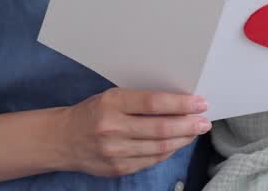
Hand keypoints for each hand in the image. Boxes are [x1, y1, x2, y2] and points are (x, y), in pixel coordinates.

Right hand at [59, 88, 210, 176]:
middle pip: (161, 128)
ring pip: (160, 147)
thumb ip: (141, 100)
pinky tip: (178, 143)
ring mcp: (115, 152)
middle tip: (205, 121)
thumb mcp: (112, 97)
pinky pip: (151, 160)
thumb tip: (178, 102)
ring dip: (183, 139)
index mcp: (112, 103)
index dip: (181, 103)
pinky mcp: (118, 169)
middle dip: (188, 125)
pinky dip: (168, 152)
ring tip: (195, 131)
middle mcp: (112, 128)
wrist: (62, 139)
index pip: (154, 103)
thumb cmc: (92, 112)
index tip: (200, 102)